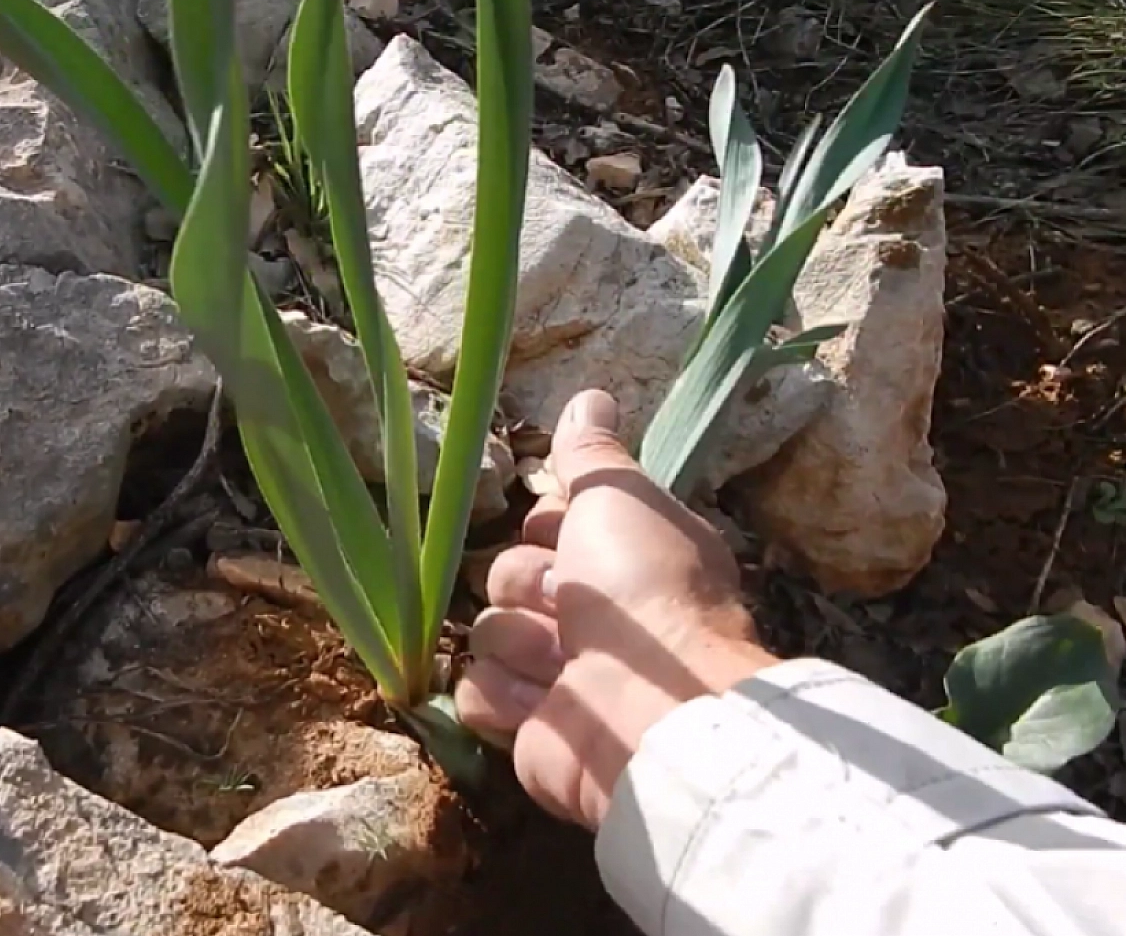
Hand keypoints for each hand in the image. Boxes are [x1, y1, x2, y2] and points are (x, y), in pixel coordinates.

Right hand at [455, 389, 777, 827]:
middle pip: (505, 575)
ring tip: (561, 662)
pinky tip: (538, 701)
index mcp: (621, 559)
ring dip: (519, 643)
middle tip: (569, 603)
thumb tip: (589, 396)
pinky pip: (474, 692)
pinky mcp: (526, 728)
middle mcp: (592, 617)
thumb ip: (592, 454)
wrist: (650, 709)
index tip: (566, 530)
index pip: (547, 522)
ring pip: (488, 634)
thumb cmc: (645, 592)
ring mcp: (556, 675)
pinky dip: (502, 695)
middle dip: (528, 585)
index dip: (548, 523)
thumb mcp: (621, 498)